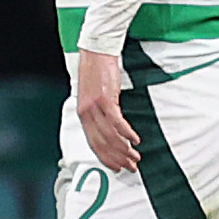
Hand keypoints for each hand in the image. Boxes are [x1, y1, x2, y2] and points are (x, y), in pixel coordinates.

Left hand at [74, 48, 137, 172]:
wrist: (96, 51)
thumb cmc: (96, 71)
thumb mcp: (92, 95)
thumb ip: (97, 112)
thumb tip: (109, 126)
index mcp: (83, 114)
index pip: (93, 143)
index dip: (106, 158)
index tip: (117, 167)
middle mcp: (86, 113)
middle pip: (102, 144)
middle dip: (117, 158)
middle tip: (131, 166)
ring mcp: (95, 107)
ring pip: (110, 136)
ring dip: (124, 149)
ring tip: (135, 156)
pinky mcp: (105, 99)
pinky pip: (117, 122)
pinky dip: (126, 133)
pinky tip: (134, 140)